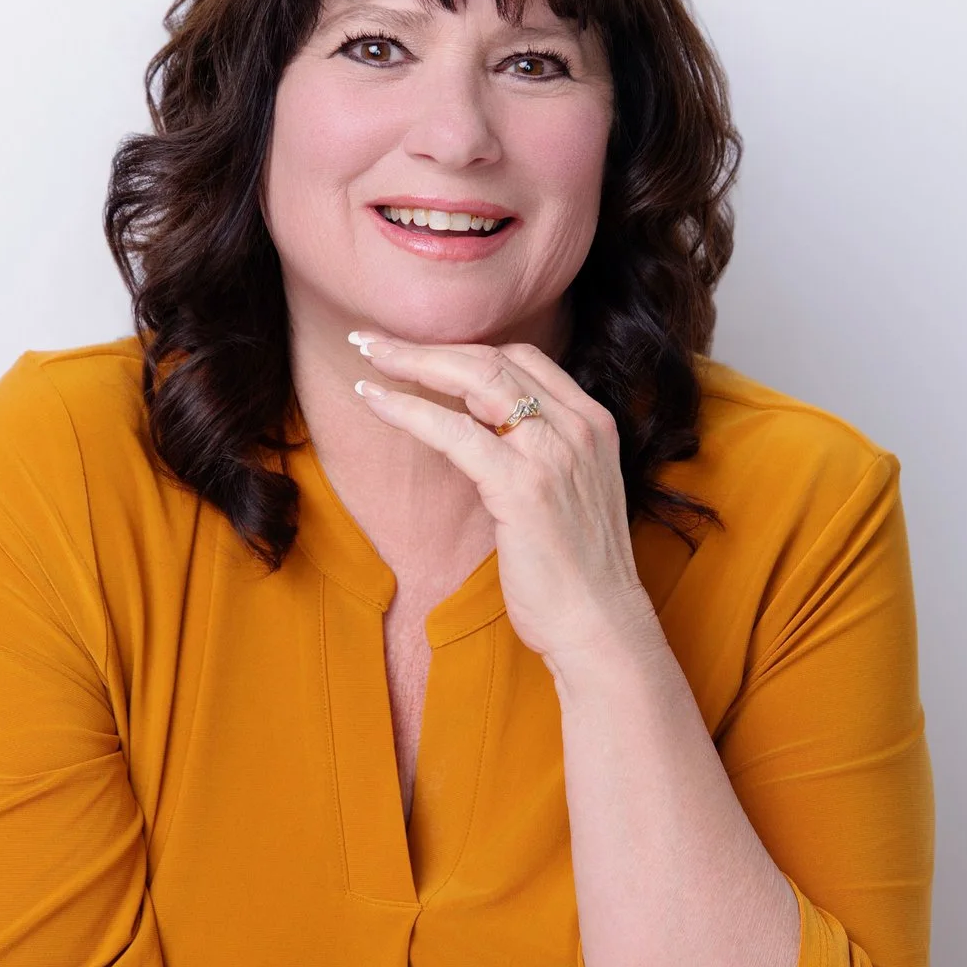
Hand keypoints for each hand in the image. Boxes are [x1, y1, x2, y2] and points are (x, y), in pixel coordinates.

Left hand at [347, 331, 654, 663]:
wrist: (601, 625)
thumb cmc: (578, 572)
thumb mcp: (570, 493)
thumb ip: (541, 454)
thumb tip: (483, 432)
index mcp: (594, 424)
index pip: (526, 359)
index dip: (468, 348)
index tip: (423, 351)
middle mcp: (579, 427)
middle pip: (495, 359)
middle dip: (429, 344)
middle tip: (375, 341)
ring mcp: (554, 453)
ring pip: (474, 380)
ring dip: (411, 362)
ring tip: (366, 357)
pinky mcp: (523, 485)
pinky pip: (453, 431)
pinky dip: (408, 410)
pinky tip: (374, 401)